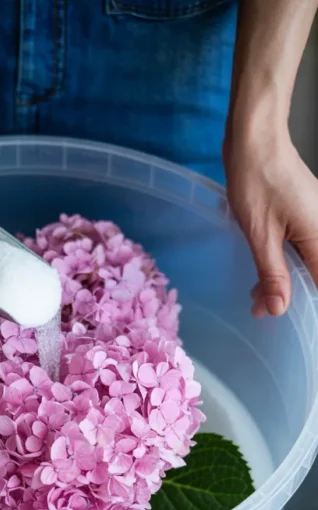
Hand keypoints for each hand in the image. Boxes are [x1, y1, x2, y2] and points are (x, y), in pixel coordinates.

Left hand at [225, 131, 317, 316]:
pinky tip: (262, 271)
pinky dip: (281, 262)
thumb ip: (273, 274)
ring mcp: (315, 221)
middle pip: (313, 275)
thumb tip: (279, 307)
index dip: (303, 304)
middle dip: (288, 295)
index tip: (280, 316)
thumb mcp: (261, 235)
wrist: (256, 138)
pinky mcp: (303, 214)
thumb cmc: (258, 179)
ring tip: (254, 295)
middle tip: (258, 308)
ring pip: (305, 262)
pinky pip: (299, 247)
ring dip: (282, 280)